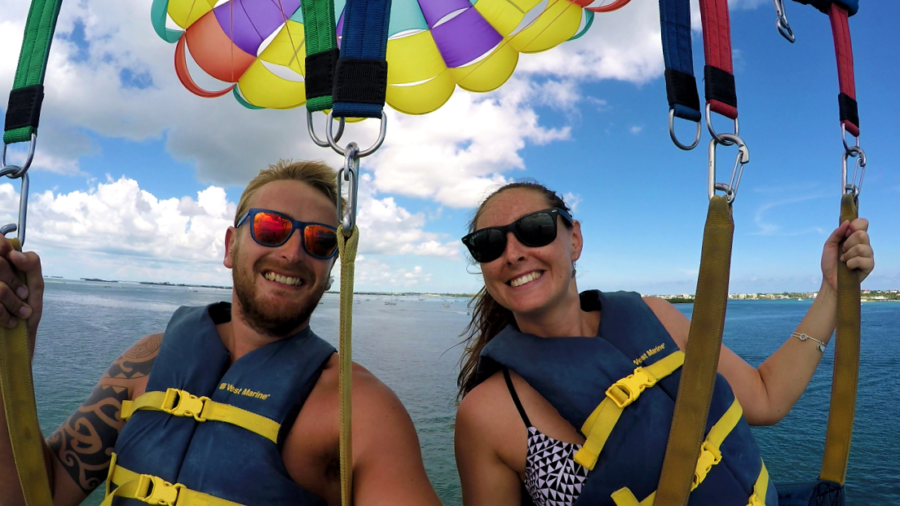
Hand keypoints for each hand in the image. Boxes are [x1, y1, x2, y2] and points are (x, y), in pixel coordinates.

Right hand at [0, 235, 42, 358]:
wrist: (14, 351)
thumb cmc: (24, 315)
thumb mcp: (34, 288)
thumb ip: (31, 265)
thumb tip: (15, 254)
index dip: (4, 248)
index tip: (16, 264)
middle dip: (15, 283)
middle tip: (25, 297)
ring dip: (13, 302)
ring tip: (21, 313)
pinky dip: (3, 315)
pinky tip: (10, 323)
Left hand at [821, 218, 873, 291]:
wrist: (830, 280)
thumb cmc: (830, 263)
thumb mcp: (829, 245)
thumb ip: (837, 233)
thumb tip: (847, 222)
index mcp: (854, 237)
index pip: (863, 223)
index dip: (857, 224)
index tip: (848, 231)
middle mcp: (863, 244)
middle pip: (862, 234)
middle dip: (847, 243)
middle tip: (842, 251)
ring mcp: (868, 254)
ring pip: (862, 247)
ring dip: (848, 255)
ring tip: (844, 260)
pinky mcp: (870, 265)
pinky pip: (862, 259)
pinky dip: (851, 263)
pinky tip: (848, 267)